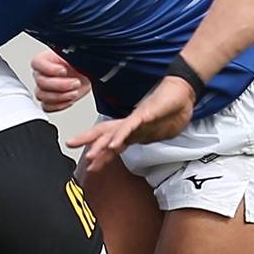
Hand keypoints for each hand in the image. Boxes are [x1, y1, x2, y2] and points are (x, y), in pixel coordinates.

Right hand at [30, 50, 91, 112]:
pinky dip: (59, 105)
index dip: (49, 69)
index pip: (36, 63)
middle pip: (41, 82)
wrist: (86, 74)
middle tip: (75, 83)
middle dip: (61, 85)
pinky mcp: (49, 101)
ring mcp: (44, 88)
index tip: (64, 71)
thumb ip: (69, 56)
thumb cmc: (79, 64)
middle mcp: (41, 74)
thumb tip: (68, 61)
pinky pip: (47, 107)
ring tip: (74, 92)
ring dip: (60, 96)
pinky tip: (69, 100)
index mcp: (44, 60)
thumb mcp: (75, 56)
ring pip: (42, 96)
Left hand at [67, 75, 194, 171]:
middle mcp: (129, 123)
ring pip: (115, 132)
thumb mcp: (153, 131)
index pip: (108, 139)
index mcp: (129, 128)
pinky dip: (122, 135)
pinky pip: (132, 127)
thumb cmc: (169, 108)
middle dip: (88, 141)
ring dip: (102, 144)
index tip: (87, 162)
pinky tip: (114, 143)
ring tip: (91, 154)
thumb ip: (141, 138)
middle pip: (105, 133)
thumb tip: (132, 146)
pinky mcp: (147, 114)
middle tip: (70, 145)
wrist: (183, 91)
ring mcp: (137, 119)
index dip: (96, 149)